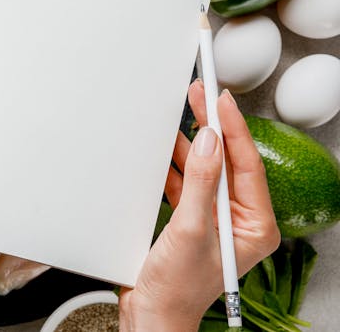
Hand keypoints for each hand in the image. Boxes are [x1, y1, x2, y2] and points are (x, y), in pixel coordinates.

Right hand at [119, 80, 280, 330]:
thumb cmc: (177, 287)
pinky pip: (186, 182)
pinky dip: (175, 164)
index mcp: (254, 225)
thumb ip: (199, 182)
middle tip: (200, 94)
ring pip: (205, 168)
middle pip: (226, 161)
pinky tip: (166, 147)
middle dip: (212, 128)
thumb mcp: (191, 229)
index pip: (247, 164)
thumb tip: (209, 142)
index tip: (220, 99)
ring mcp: (214, 218)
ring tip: (183, 111)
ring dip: (191, 143)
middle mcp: (238, 220)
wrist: (150, 313)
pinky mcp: (191, 219)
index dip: (232, 128)